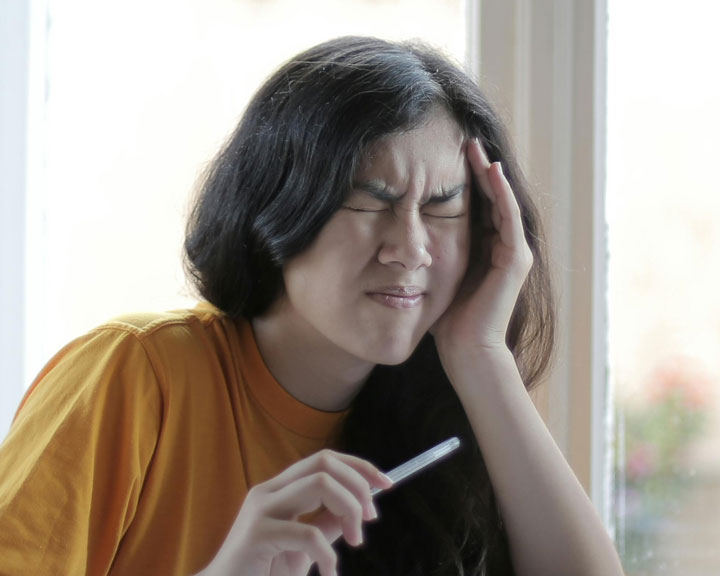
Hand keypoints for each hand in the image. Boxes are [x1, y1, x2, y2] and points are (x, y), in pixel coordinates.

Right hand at [199, 450, 392, 575]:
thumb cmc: (263, 573)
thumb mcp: (304, 547)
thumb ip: (326, 524)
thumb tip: (359, 509)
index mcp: (278, 489)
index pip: (325, 459)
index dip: (359, 467)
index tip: (385, 484)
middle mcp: (268, 491)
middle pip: (324, 463)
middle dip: (358, 485)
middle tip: (370, 519)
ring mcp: (260, 510)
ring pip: (320, 484)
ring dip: (349, 510)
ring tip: (355, 541)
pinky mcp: (256, 536)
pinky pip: (307, 534)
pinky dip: (328, 555)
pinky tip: (329, 572)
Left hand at [433, 138, 532, 362]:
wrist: (466, 348)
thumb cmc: (448, 318)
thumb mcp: (436, 274)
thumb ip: (429, 254)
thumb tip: (400, 238)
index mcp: (484, 249)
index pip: (477, 206)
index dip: (465, 181)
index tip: (446, 156)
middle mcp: (502, 246)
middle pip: (491, 198)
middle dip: (478, 170)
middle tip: (464, 141)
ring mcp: (513, 251)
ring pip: (502, 202)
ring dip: (490, 173)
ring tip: (476, 147)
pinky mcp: (517, 259)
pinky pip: (509, 218)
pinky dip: (501, 193)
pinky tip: (491, 170)